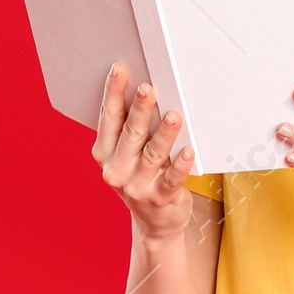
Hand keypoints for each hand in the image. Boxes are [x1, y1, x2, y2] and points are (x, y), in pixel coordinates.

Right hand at [94, 63, 194, 238]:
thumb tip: (144, 89)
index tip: (120, 69)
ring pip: (152, 154)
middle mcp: (116, 171)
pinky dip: (181, 164)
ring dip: (164, 134)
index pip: (108, 118)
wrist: (155, 224)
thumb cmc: (143, 178)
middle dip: (140, 110)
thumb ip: (131, 129)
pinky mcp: (160, 199)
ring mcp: (137, 187)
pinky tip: (189, 151)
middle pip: (130, 134)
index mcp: (105, 154)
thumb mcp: (129, 156)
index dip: (114, 93)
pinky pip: (172, 179)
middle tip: (148, 87)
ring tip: (173, 116)